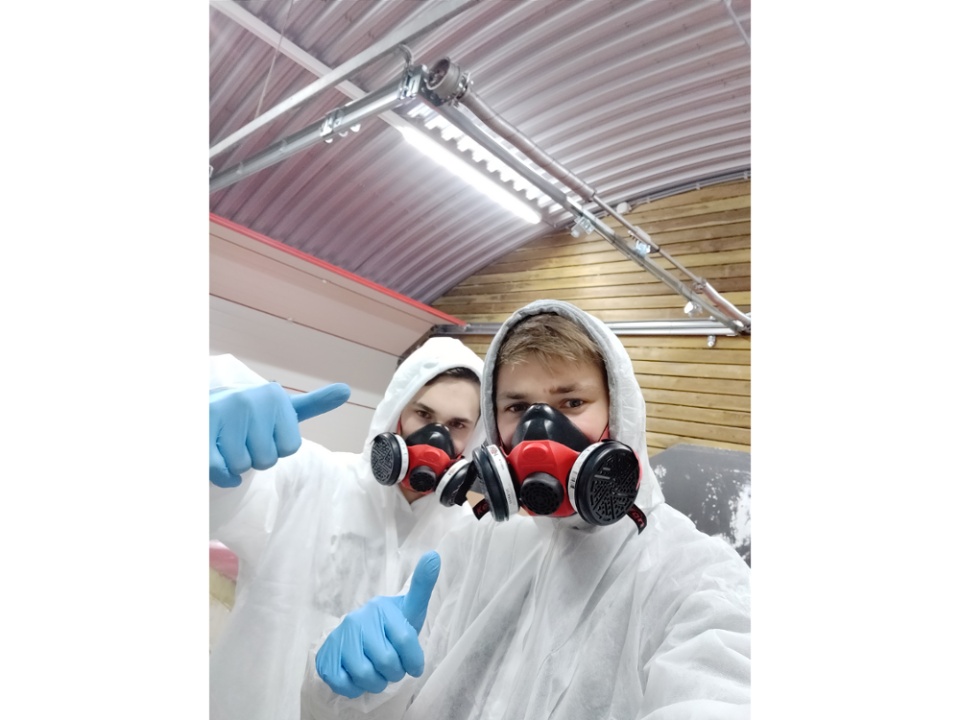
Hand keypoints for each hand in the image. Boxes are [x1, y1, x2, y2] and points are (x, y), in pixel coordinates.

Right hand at [209, 382, 350, 487]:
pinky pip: (222, 470)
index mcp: (274, 395)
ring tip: (224, 442)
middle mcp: (251, 398)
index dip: (274, 447)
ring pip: (243, 466)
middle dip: (253, 456)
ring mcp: (225, 411)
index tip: (261, 431)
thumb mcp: (278, 406)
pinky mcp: (202, 429)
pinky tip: (215, 458)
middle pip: (267, 459)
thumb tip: (346, 390)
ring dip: (233, 463)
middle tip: (239, 437)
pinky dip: (220, 475)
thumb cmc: (241, 415)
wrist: (194, 412)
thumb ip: (312, 403)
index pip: (290, 447)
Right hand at [315, 551, 440, 697]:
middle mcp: (358, 619)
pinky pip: (344, 684)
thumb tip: (434, 555)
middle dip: (394, 672)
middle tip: (392, 668)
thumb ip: (422, 585)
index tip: (415, 666)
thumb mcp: (410, 608)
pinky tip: (359, 678)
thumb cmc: (391, 625)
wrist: (357, 638)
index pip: (405, 640)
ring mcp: (339, 638)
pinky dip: (355, 689)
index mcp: (381, 608)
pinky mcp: (325, 657)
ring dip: (376, 683)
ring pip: (365, 675)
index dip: (413, 660)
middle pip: (387, 661)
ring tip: (378, 673)